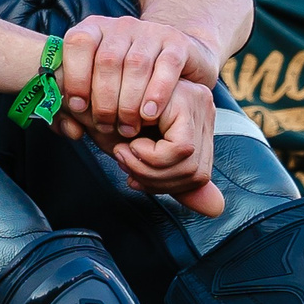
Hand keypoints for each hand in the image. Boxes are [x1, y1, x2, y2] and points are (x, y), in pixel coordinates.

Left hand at [54, 12, 216, 140]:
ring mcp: (151, 32)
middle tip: (106, 125)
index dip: (75, 76)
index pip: (78, 42)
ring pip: (136, 64)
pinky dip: (157, 93)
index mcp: (95, 29)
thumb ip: (77, 106)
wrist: (174, 61)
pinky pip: (166, 66)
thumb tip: (68, 127)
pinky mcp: (177, 43)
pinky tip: (149, 113)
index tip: (78, 107)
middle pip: (108, 59)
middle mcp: (121, 26)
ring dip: (129, 102)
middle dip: (104, 100)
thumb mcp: (97, 88)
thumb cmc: (125, 83)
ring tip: (128, 126)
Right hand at [83, 78, 224, 215]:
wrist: (86, 93)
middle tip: (125, 165)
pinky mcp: (185, 100)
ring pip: (188, 163)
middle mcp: (203, 108)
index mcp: (198, 122)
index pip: (199, 175)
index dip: (164, 187)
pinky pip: (179, 149)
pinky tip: (129, 141)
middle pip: (196, 173)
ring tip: (124, 152)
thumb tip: (216, 209)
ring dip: (147, 167)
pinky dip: (150, 156)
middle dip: (154, 181)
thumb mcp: (142, 157)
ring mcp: (198, 101)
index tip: (133, 179)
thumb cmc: (110, 123)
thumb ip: (173, 181)